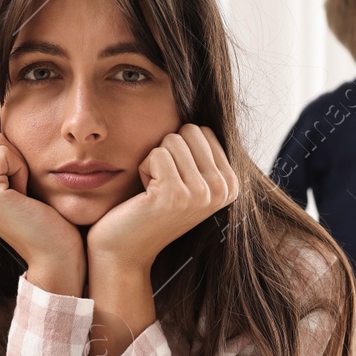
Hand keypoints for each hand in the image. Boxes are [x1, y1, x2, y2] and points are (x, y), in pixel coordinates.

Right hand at [0, 123, 84, 294]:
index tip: (15, 186)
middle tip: (19, 191)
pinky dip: (21, 169)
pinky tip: (22, 197)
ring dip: (18, 162)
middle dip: (12, 154)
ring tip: (20, 195)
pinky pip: (4, 151)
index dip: (9, 151)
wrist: (54, 251)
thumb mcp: (12, 175)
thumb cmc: (41, 213)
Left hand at [86, 124, 239, 271]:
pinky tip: (144, 196)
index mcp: (231, 184)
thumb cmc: (149, 208)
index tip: (175, 181)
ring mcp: (201, 194)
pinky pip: (155, 153)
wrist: (124, 250)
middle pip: (189, 131)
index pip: (203, 131)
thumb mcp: (186, 178)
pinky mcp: (175, 195)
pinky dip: (142, 170)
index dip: (180, 150)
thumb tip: (203, 104)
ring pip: (171, 140)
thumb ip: (201, 152)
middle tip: (162, 185)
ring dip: (154, 162)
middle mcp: (223, 190)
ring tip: (153, 192)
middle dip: (167, 151)